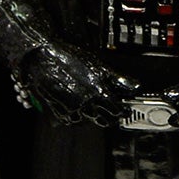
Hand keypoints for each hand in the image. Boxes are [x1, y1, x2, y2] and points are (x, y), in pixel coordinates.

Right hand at [22, 42, 139, 127]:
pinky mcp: (59, 110)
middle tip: (114, 114)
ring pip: (89, 121)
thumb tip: (134, 86)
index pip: (117, 110)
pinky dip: (78, 119)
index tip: (125, 109)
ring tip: (97, 111)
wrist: (44, 57)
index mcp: (99, 91)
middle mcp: (86, 103)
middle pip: (104, 120)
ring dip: (95, 118)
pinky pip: (73, 121)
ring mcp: (72, 108)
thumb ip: (119, 78)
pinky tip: (80, 111)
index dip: (123, 110)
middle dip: (111, 118)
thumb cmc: (68, 57)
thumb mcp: (99, 65)